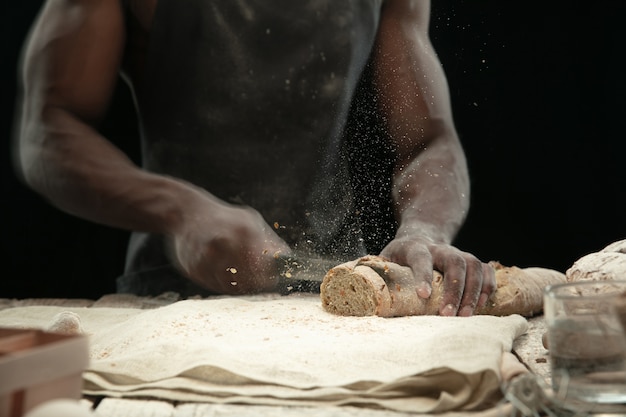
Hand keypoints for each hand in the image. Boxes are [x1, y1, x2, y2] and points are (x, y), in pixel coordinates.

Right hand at [169, 195, 289, 293]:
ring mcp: (208, 258)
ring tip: (239, 272)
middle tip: (258, 280)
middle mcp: (225, 245)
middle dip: (256, 283)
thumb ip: (268, 241)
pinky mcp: (194, 268)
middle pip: (249, 281)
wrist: (185, 212)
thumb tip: (287, 260)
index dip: (271, 277)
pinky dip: (222, 282)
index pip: (265, 268)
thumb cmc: (224, 218)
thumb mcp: (249, 221)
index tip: (273, 278)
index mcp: (244, 232)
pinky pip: (215, 285)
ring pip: (232, 287)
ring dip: (239, 284)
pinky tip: (222, 270)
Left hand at [380, 235, 494, 315]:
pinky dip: (488, 286)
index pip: (421, 258)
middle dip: (454, 290)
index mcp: (414, 247)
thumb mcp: (385, 258)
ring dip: (473, 292)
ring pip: (473, 265)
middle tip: (448, 315)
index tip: (424, 296)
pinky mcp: (471, 260)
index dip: (423, 276)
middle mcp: (439, 248)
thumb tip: (364, 298)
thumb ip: (377, 274)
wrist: (421, 234)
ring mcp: (458, 252)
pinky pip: (486, 269)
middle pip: (455, 262)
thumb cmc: (400, 255)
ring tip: (465, 316)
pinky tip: (483, 304)